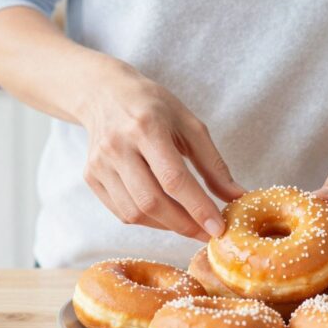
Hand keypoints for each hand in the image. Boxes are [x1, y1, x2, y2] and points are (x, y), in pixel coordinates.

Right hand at [77, 59, 243, 240]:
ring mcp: (100, 164)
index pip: (174, 179)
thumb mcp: (189, 124)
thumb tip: (236, 196)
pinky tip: (164, 214)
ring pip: (135, 213)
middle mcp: (118, 146)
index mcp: (147, 127)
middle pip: (151, 201)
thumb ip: (213, 163)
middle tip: (207, 233)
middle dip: (184, 225)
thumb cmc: (154, 107)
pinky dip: (147, 220)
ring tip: (188, 223)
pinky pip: (122, 212)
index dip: (198, 207)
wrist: (104, 94)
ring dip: (166, 226)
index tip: (218, 228)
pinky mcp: (90, 177)